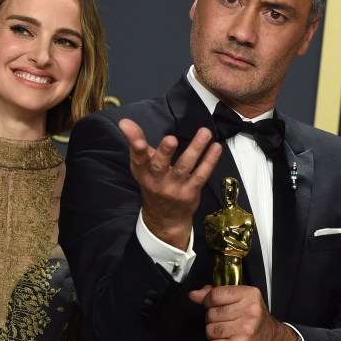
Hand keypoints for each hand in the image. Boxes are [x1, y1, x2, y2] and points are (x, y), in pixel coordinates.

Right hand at [118, 119, 221, 249]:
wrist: (165, 218)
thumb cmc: (154, 184)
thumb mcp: (143, 166)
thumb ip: (136, 142)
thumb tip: (125, 121)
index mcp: (143, 172)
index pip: (138, 160)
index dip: (136, 149)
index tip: (137, 140)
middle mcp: (157, 181)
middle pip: (160, 165)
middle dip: (165, 152)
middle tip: (171, 139)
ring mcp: (175, 188)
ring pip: (185, 167)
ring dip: (195, 149)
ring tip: (204, 133)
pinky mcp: (191, 192)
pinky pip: (201, 175)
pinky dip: (210, 161)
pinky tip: (216, 148)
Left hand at [189, 285, 297, 340]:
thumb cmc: (255, 319)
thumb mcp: (242, 300)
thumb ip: (217, 295)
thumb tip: (194, 295)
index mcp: (250, 295)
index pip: (215, 295)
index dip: (208, 301)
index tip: (212, 304)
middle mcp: (249, 312)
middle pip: (210, 314)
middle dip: (213, 318)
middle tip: (225, 320)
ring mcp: (244, 331)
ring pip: (210, 330)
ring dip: (214, 333)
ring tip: (227, 331)